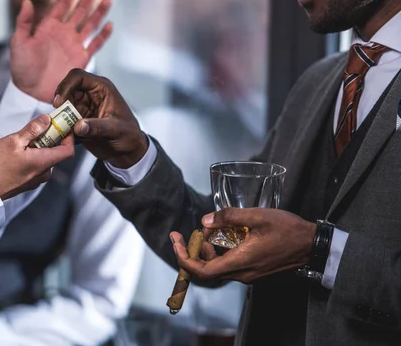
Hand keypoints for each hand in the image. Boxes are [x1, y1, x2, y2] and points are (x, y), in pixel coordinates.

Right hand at [0, 114, 74, 199]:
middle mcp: (43, 173)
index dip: (68, 137)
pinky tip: (16, 153)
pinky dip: (31, 156)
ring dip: (37, 147)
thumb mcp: (14, 141)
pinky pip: (36, 166)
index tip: (62, 126)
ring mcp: (35, 179)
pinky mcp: (27, 182)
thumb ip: (33, 129)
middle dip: (48, 139)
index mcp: (44, 162)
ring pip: (44, 159)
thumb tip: (47, 119)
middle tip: (35, 129)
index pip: (68, 151)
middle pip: (55, 153)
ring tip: (20, 142)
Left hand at [10, 0, 113, 102]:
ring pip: (90, 24)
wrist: (31, 91)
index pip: (63, 4)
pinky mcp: (81, 59)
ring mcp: (74, 45)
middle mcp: (64, 33)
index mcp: (49, 27)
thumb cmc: (22, 67)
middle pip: (80, 10)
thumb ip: (23, 22)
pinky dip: (103, 35)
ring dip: (99, 11)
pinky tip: (109, 25)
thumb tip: (26, 1)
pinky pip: (95, 45)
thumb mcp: (18, 43)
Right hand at [54, 69, 147, 167]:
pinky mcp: (78, 121)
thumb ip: (97, 127)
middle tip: (57, 117)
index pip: (78, 77)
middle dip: (60, 103)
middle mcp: (90, 95)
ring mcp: (83, 108)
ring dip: (59, 117)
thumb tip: (79, 126)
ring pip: (63, 106)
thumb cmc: (129, 135)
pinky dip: (62, 128)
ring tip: (62, 129)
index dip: (66, 86)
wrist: (129, 151)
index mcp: (102, 88)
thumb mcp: (116, 130)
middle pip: (66, 90)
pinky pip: (64, 121)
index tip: (60, 102)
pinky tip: (67, 137)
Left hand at [171, 208, 316, 283]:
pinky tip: (227, 234)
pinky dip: (222, 251)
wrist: (313, 246)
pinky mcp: (255, 270)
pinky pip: (231, 263)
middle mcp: (242, 273)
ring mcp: (249, 274)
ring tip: (211, 229)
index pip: (202, 271)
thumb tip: (205, 220)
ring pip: (219, 266)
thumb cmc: (288, 230)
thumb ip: (229, 217)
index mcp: (240, 263)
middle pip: (207, 269)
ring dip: (209, 249)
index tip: (176, 241)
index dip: (184, 258)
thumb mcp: (258, 216)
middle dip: (195, 250)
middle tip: (192, 232)